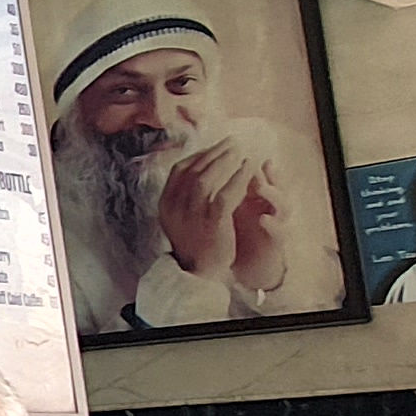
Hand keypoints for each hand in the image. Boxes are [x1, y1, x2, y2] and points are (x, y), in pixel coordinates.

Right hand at [155, 143, 244, 277]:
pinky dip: (239, 177)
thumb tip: (194, 172)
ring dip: (227, 160)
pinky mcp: (213, 220)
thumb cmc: (192, 244)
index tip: (216, 147)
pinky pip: (227, 192)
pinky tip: (249, 168)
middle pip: (195, 169)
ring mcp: (192, 213)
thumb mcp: (178, 218)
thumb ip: (181, 196)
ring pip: (209, 177)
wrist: (198, 273)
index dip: (200, 155)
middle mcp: (175, 205)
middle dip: (215, 152)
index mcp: (165, 203)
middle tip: (233, 141)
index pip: (180, 169)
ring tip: (242, 150)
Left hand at [226, 156, 294, 297]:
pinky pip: (280, 232)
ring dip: (272, 193)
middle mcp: (269, 206)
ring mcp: (276, 222)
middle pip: (276, 183)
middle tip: (253, 161)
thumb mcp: (226, 207)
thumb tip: (202, 164)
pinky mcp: (277, 243)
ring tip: (260, 186)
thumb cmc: (235, 231)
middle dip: (265, 171)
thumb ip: (221, 187)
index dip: (250, 162)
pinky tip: (263, 219)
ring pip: (283, 204)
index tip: (239, 149)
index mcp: (257, 195)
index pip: (259, 173)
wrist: (245, 264)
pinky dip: (273, 224)